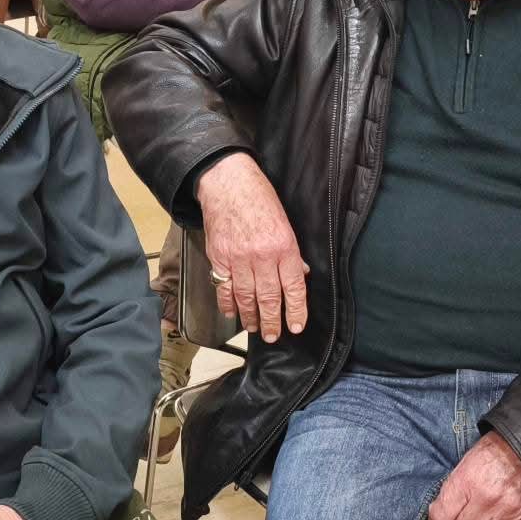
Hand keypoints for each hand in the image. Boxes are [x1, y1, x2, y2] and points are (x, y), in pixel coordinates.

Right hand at [195, 153, 307, 342]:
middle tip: (272, 335)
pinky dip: (227, 304)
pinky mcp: (219, 258)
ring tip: (254, 328)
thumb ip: (292, 253)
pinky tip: (232, 313)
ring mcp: (238, 259)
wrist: (227, 184)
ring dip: (250, 317)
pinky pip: (223, 288)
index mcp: (284, 247)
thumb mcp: (285, 223)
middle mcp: (262, 257)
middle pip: (269, 298)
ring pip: (246, 298)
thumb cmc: (259, 199)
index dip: (296, 310)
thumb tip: (301, 275)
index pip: (294, 287)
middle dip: (272, 321)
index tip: (296, 327)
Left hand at [428, 432, 520, 519]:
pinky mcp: (520, 519)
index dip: (437, 519)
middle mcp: (486, 500)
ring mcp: (505, 512)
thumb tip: (440, 510)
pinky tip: (494, 514)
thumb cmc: (496, 451)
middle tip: (458, 517)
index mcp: (467, 482)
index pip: (441, 517)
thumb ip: (453, 489)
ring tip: (478, 515)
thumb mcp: (466, 462)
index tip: (439, 517)